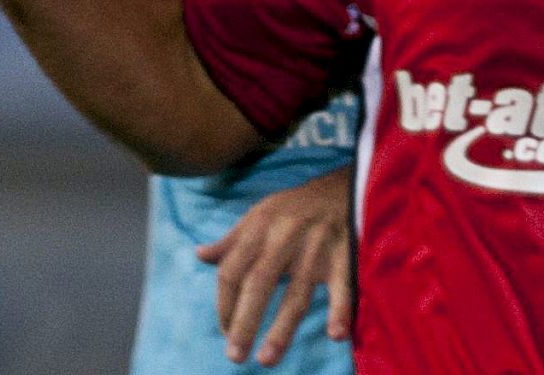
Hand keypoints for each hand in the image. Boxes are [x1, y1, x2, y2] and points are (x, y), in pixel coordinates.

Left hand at [196, 165, 353, 366]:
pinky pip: (343, 285)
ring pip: (296, 293)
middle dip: (245, 321)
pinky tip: (337, 335)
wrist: (341, 185)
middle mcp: (283, 239)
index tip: (225, 332)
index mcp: (258, 229)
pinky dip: (342, 309)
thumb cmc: (295, 206)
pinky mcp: (344, 255)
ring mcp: (314, 249)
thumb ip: (231, 240)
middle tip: (234, 356)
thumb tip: (200, 255)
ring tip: (267, 358)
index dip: (224, 304)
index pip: (232, 271)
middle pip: (259, 284)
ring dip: (282, 328)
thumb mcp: (259, 214)